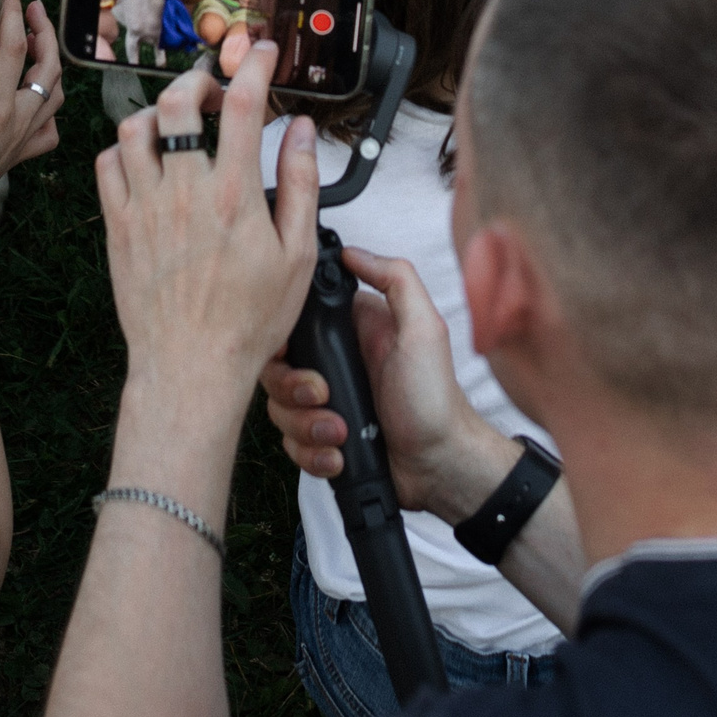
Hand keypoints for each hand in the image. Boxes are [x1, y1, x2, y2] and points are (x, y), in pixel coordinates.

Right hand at [0, 0, 63, 224]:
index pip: (15, 48)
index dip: (14, 12)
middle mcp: (18, 120)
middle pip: (48, 67)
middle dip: (44, 31)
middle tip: (30, 6)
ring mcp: (22, 138)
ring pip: (55, 92)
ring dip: (50, 61)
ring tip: (35, 41)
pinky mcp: (18, 153)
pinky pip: (48, 126)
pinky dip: (49, 104)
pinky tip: (35, 98)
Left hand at [96, 46, 320, 413]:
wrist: (190, 367)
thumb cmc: (248, 320)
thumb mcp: (298, 254)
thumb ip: (300, 183)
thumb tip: (300, 131)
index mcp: (233, 194)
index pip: (242, 103)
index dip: (254, 65)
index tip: (262, 53)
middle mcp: (183, 190)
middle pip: (178, 100)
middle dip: (198, 79)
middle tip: (215, 92)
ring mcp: (144, 206)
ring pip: (135, 126)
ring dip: (159, 113)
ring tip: (179, 125)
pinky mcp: (117, 226)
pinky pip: (107, 164)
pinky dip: (125, 149)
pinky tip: (146, 160)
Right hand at [261, 245, 502, 522]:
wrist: (440, 464)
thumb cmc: (435, 398)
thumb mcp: (424, 329)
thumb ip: (396, 280)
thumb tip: (352, 251)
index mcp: (350, 331)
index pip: (293, 323)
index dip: (282, 338)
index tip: (292, 354)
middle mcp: (332, 364)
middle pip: (276, 370)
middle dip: (293, 390)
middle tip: (322, 396)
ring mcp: (325, 402)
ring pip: (278, 409)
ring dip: (305, 426)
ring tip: (339, 434)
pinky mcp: (321, 438)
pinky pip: (291, 443)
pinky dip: (311, 453)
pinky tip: (338, 454)